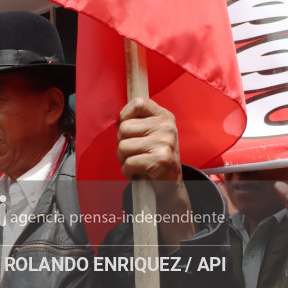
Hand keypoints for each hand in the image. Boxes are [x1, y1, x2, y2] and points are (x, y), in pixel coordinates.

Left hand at [117, 98, 192, 245]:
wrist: (170, 185)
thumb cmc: (154, 157)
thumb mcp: (150, 133)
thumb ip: (137, 122)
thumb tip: (116, 120)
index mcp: (164, 116)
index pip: (138, 102)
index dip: (125, 115)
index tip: (129, 130)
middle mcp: (167, 127)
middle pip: (124, 128)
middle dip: (122, 143)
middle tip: (135, 153)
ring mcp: (165, 142)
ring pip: (123, 146)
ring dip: (124, 159)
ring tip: (138, 163)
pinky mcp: (161, 160)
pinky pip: (128, 163)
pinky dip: (128, 171)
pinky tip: (139, 172)